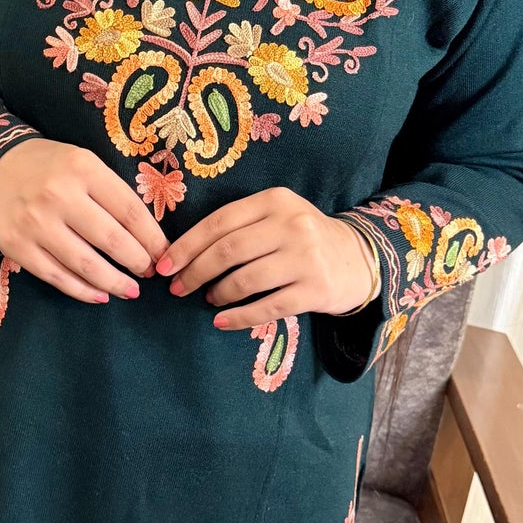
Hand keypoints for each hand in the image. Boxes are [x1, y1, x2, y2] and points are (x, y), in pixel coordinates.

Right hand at [0, 137, 168, 303]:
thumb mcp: (84, 162)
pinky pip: (57, 277)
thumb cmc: (50, 166)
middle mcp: (58, 196)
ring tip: (131, 290)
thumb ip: (113, 192)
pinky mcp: (16, 247)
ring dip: (116, 283)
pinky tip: (101, 295)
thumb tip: (148, 236)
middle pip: (112, 240)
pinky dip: (83, 291)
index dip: (152, 238)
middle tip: (149, 272)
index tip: (164, 253)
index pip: (130, 211)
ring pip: (86, 265)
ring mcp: (35, 224)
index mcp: (83, 169)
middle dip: (138, 262)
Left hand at [154, 186, 377, 329]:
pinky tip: (222, 322)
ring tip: (210, 299)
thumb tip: (184, 253)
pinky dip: (239, 317)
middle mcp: (292, 225)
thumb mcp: (277, 216)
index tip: (164, 265)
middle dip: (195, 272)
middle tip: (177, 288)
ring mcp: (306, 258)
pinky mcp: (316, 290)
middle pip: (228, 251)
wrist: (358, 259)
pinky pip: (267, 308)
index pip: (219, 222)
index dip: (186, 245)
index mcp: (275, 200)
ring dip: (218, 294)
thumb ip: (239, 226)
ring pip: (245, 280)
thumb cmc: (303, 238)